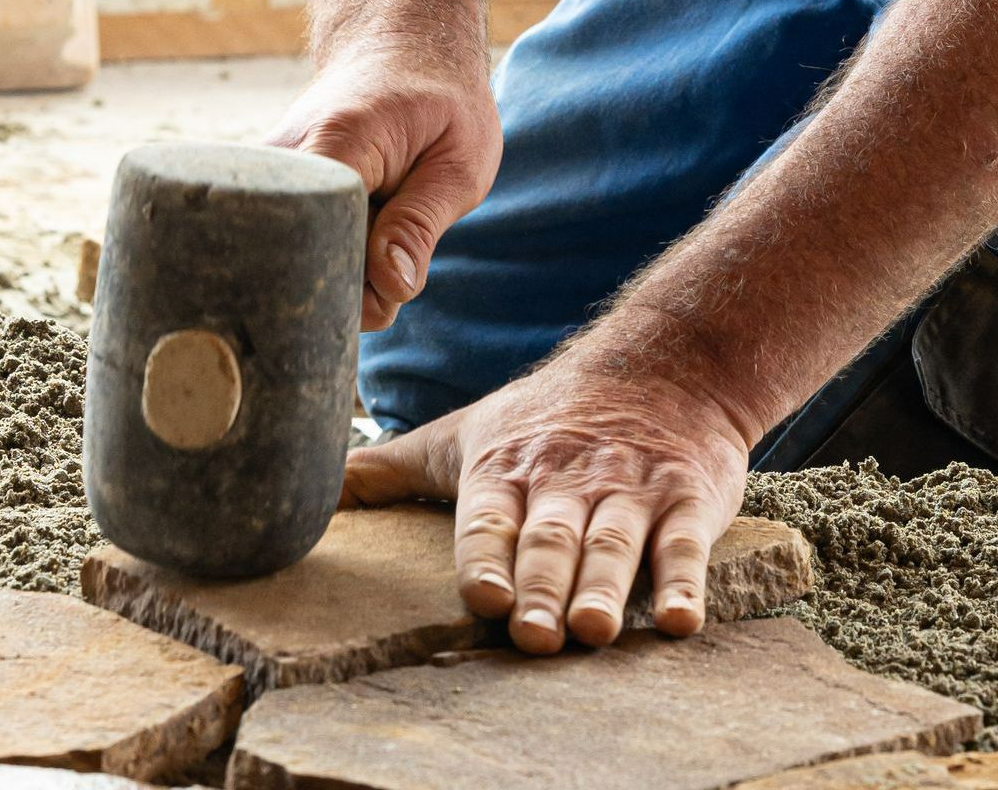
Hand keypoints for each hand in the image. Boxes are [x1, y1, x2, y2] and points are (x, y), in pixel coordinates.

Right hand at [271, 30, 500, 328]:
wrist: (402, 46)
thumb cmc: (441, 102)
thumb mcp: (459, 164)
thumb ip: (419, 226)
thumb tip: (389, 290)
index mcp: (337, 143)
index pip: (315, 237)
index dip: (346, 283)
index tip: (379, 294)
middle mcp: (285, 158)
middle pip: (293, 259)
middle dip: (342, 287)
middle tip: (393, 260)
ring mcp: (268, 174)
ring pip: (290, 257)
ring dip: (337, 266)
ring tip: (380, 224)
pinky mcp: (266, 189)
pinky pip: (290, 244)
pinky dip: (328, 252)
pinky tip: (359, 226)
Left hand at [341, 355, 749, 652]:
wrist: (662, 363)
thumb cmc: (546, 416)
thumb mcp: (467, 433)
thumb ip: (391, 470)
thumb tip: (311, 492)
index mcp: (508, 470)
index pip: (490, 519)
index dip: (485, 557)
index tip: (481, 595)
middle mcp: (566, 481)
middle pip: (550, 538)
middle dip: (540, 585)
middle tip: (533, 634)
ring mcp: (629, 490)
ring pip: (613, 542)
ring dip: (602, 586)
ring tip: (593, 630)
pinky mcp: (686, 500)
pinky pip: (685, 544)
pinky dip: (685, 583)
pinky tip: (682, 621)